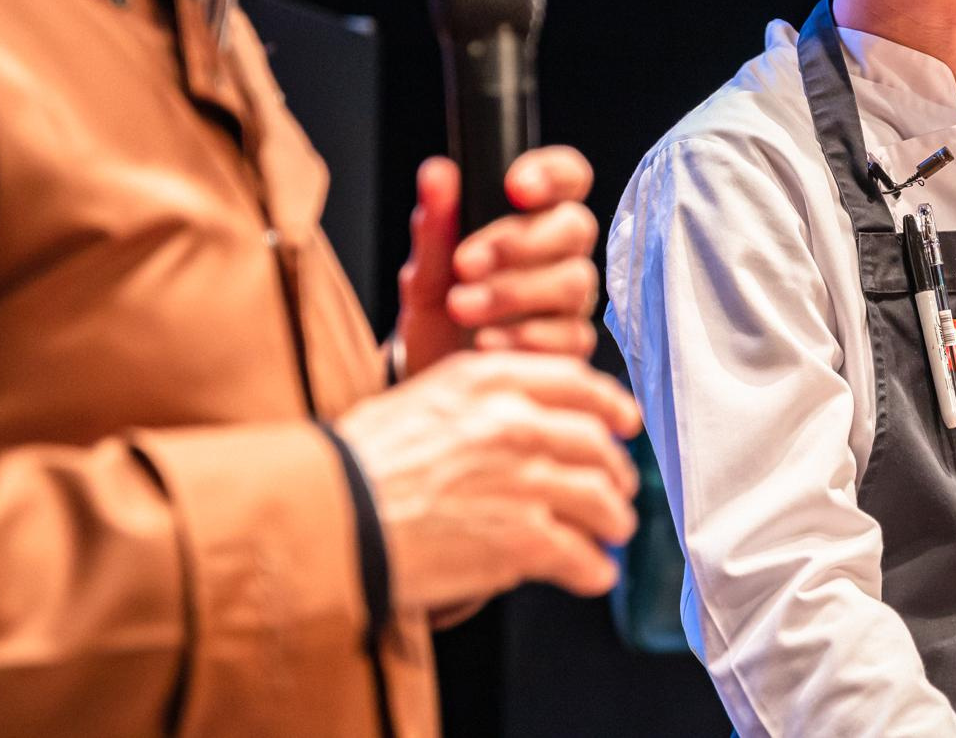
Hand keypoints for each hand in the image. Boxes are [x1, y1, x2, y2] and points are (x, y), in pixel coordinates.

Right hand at [334, 351, 642, 612]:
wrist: (331, 518)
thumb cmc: (355, 464)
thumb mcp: (417, 399)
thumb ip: (475, 399)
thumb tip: (517, 414)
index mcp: (489, 381)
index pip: (576, 381)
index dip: (610, 405)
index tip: (624, 422)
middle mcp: (517, 423)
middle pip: (597, 444)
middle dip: (615, 471)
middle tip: (617, 489)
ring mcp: (526, 481)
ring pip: (602, 500)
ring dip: (614, 521)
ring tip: (611, 534)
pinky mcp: (524, 541)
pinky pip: (582, 555)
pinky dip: (593, 568)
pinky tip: (592, 574)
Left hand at [395, 148, 601, 373]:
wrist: (434, 368)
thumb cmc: (440, 305)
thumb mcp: (428, 266)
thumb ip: (436, 221)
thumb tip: (436, 172)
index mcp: (535, 216)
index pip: (568, 176)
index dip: (554, 174)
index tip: (515, 186)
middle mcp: (561, 253)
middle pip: (576, 227)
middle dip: (521, 243)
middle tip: (466, 263)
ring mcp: (571, 300)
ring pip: (574, 283)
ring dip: (514, 293)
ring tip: (462, 306)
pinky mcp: (572, 344)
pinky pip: (570, 336)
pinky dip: (524, 339)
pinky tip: (486, 342)